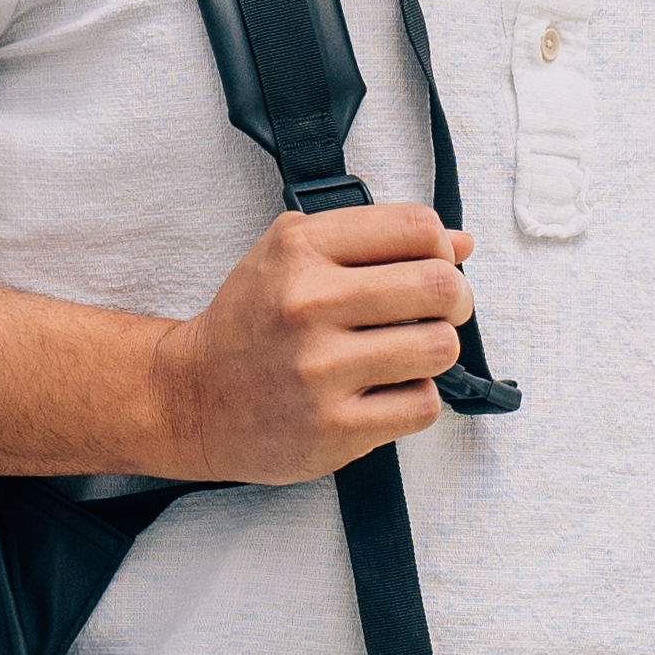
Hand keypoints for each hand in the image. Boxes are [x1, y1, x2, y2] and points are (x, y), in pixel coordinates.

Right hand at [148, 202, 476, 487]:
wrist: (191, 398)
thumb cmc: (251, 324)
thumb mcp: (292, 257)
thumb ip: (374, 240)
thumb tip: (462, 243)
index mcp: (300, 250)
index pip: (416, 226)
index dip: (442, 246)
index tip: (437, 263)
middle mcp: (308, 304)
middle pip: (440, 286)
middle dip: (455, 299)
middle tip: (441, 311)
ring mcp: (320, 370)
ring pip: (440, 348)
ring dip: (436, 352)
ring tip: (405, 353)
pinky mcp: (334, 427)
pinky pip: (423, 404)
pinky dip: (416, 398)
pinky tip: (386, 391)